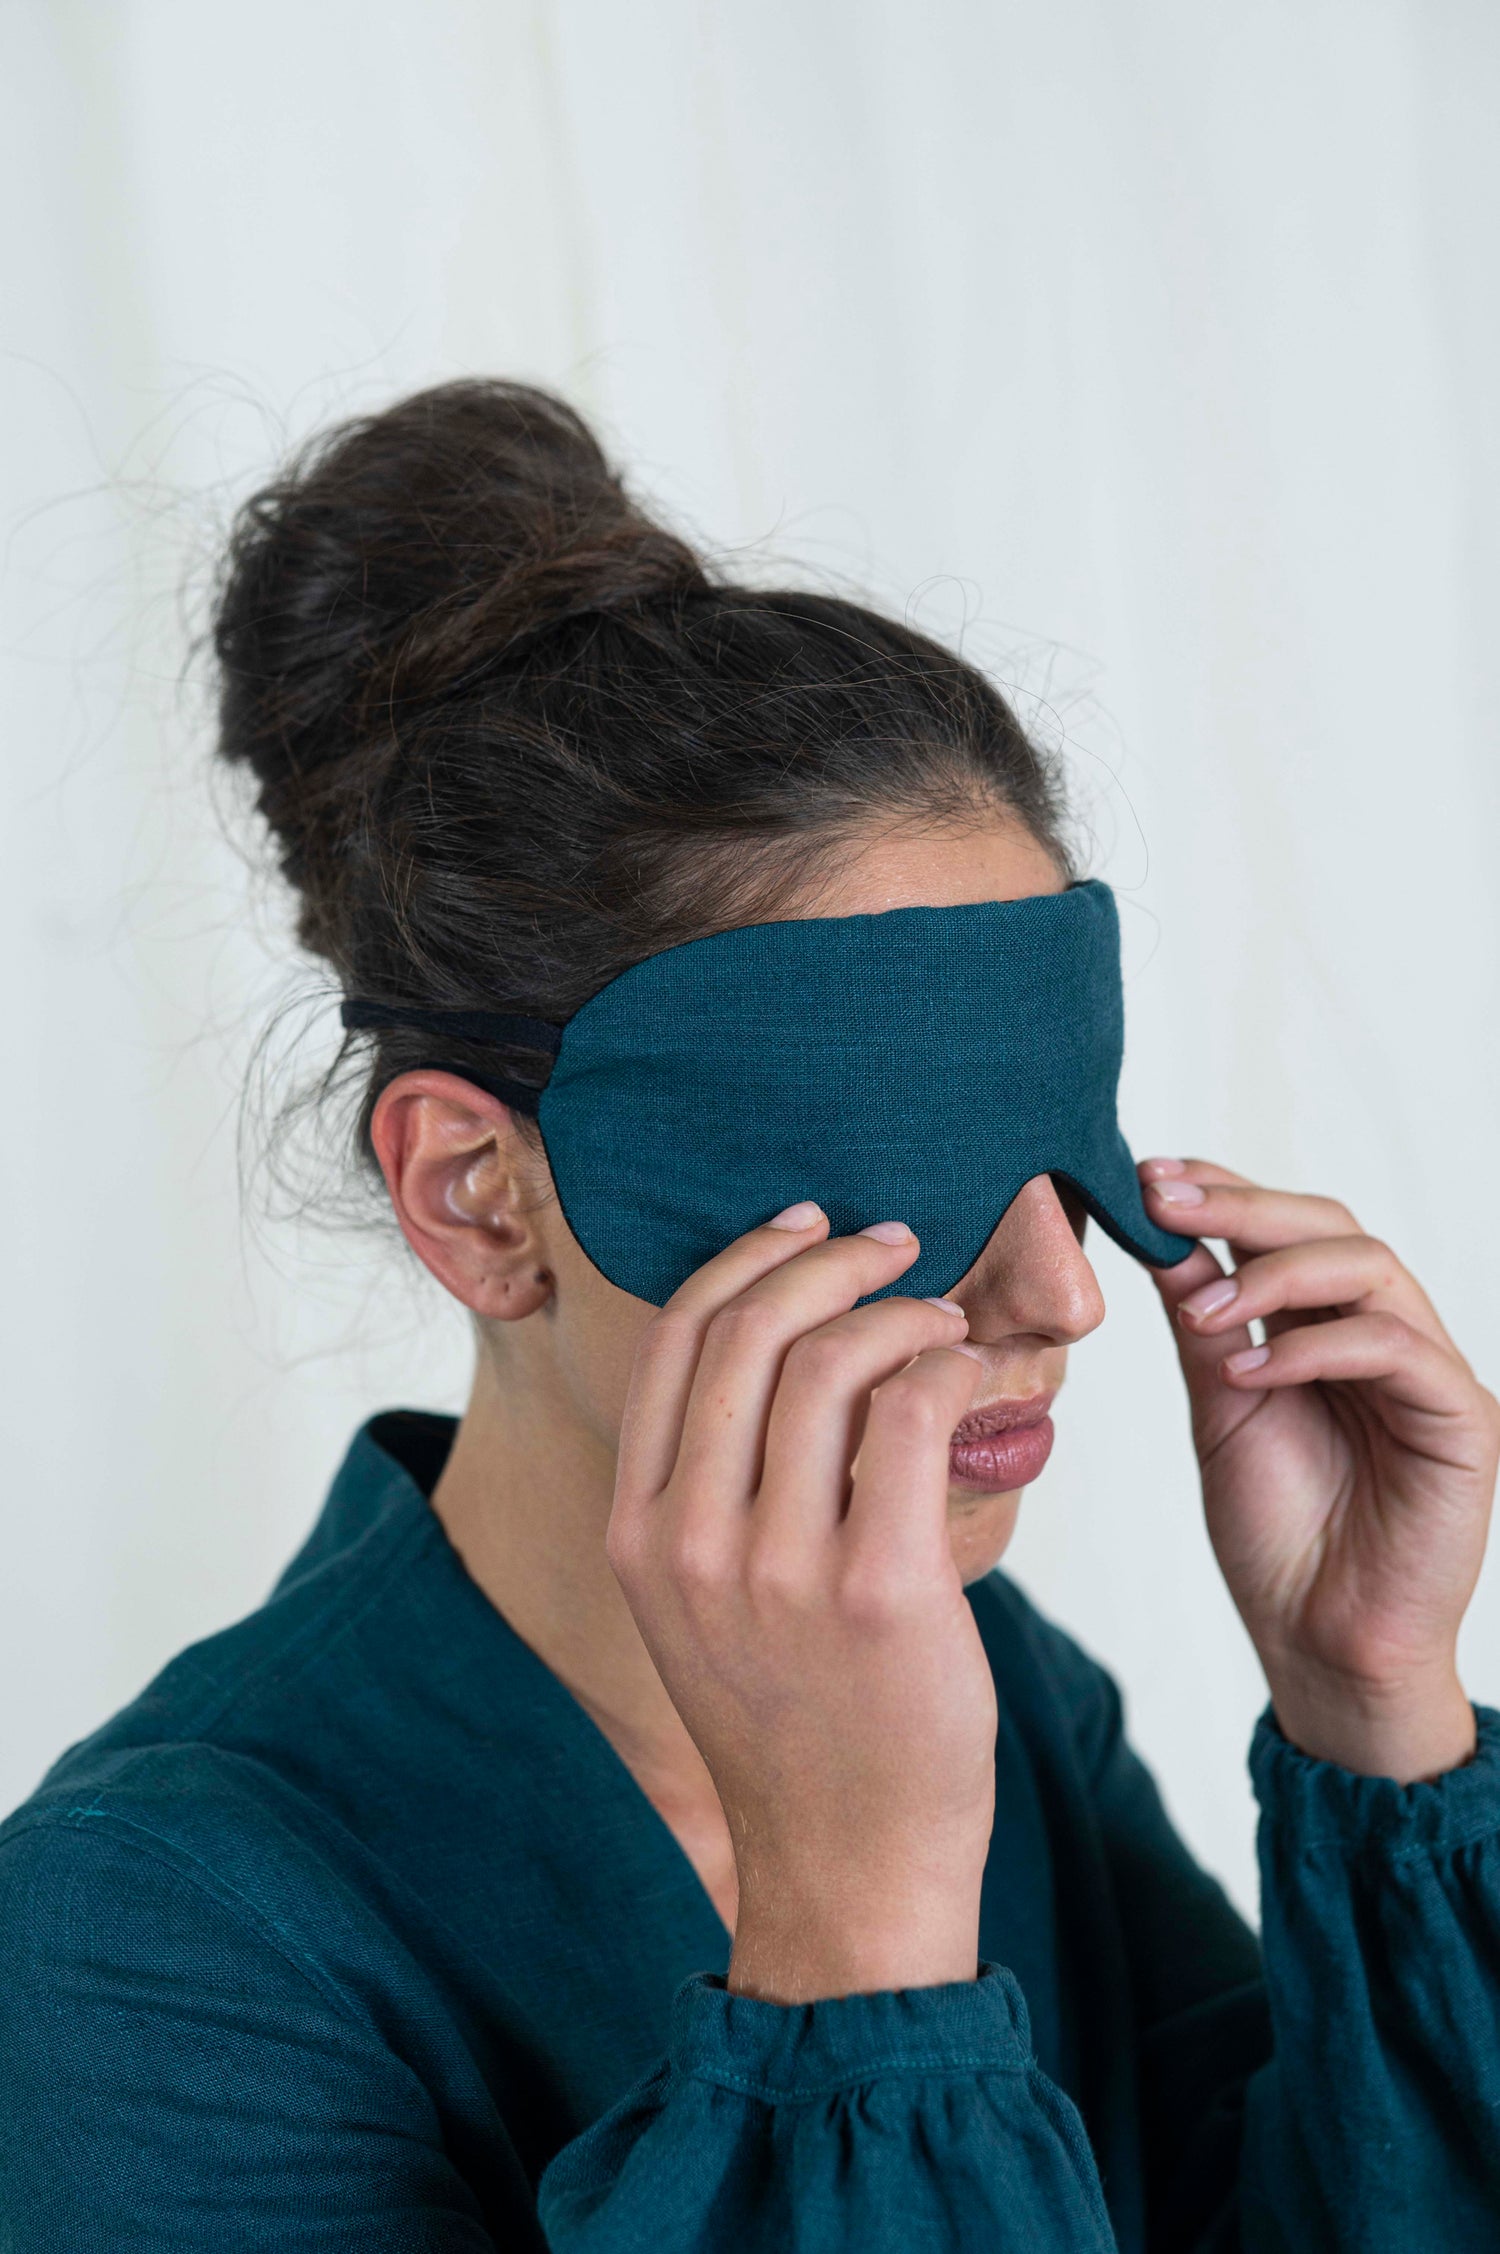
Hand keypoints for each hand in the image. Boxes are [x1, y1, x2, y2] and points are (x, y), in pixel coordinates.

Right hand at [605, 1206, 995, 2003]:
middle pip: (748, 1331)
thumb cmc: (796, 1718)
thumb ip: (715, 1484)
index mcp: (636, 1531)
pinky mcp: (878, 1592)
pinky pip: (911, 1415)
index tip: (805, 1225)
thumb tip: (785, 1341)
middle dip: (828, 1259)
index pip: (673, 1341)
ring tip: (943, 1322)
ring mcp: (777, 1570)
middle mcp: (689, 1542)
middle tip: (895, 1244)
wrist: (847, 1865)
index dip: (742, 1259)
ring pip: (831, 1361)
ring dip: (900, 1311)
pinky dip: (946, 1366)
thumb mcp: (704, 1601)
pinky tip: (970, 1375)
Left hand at [1141, 1157, 1498, 1780]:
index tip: (1148, 1175)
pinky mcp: (1462, 1421)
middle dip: (1244, 1206)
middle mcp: (1387, 1336)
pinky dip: (1317, 1349)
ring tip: (1205, 1309)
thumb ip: (1205, 1324)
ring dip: (1276, 1274)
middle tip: (1165, 1198)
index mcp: (1331, 1327)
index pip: (1291, 1229)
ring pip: (1372, 1269)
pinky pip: (1396, 1349)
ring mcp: (1430, 1374)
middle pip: (1335, 1228)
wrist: (1319, 1644)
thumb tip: (1163, 1232)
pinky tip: (1250, 1371)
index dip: (1226, 1191)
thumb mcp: (1220, 1407)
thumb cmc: (1276, 1536)